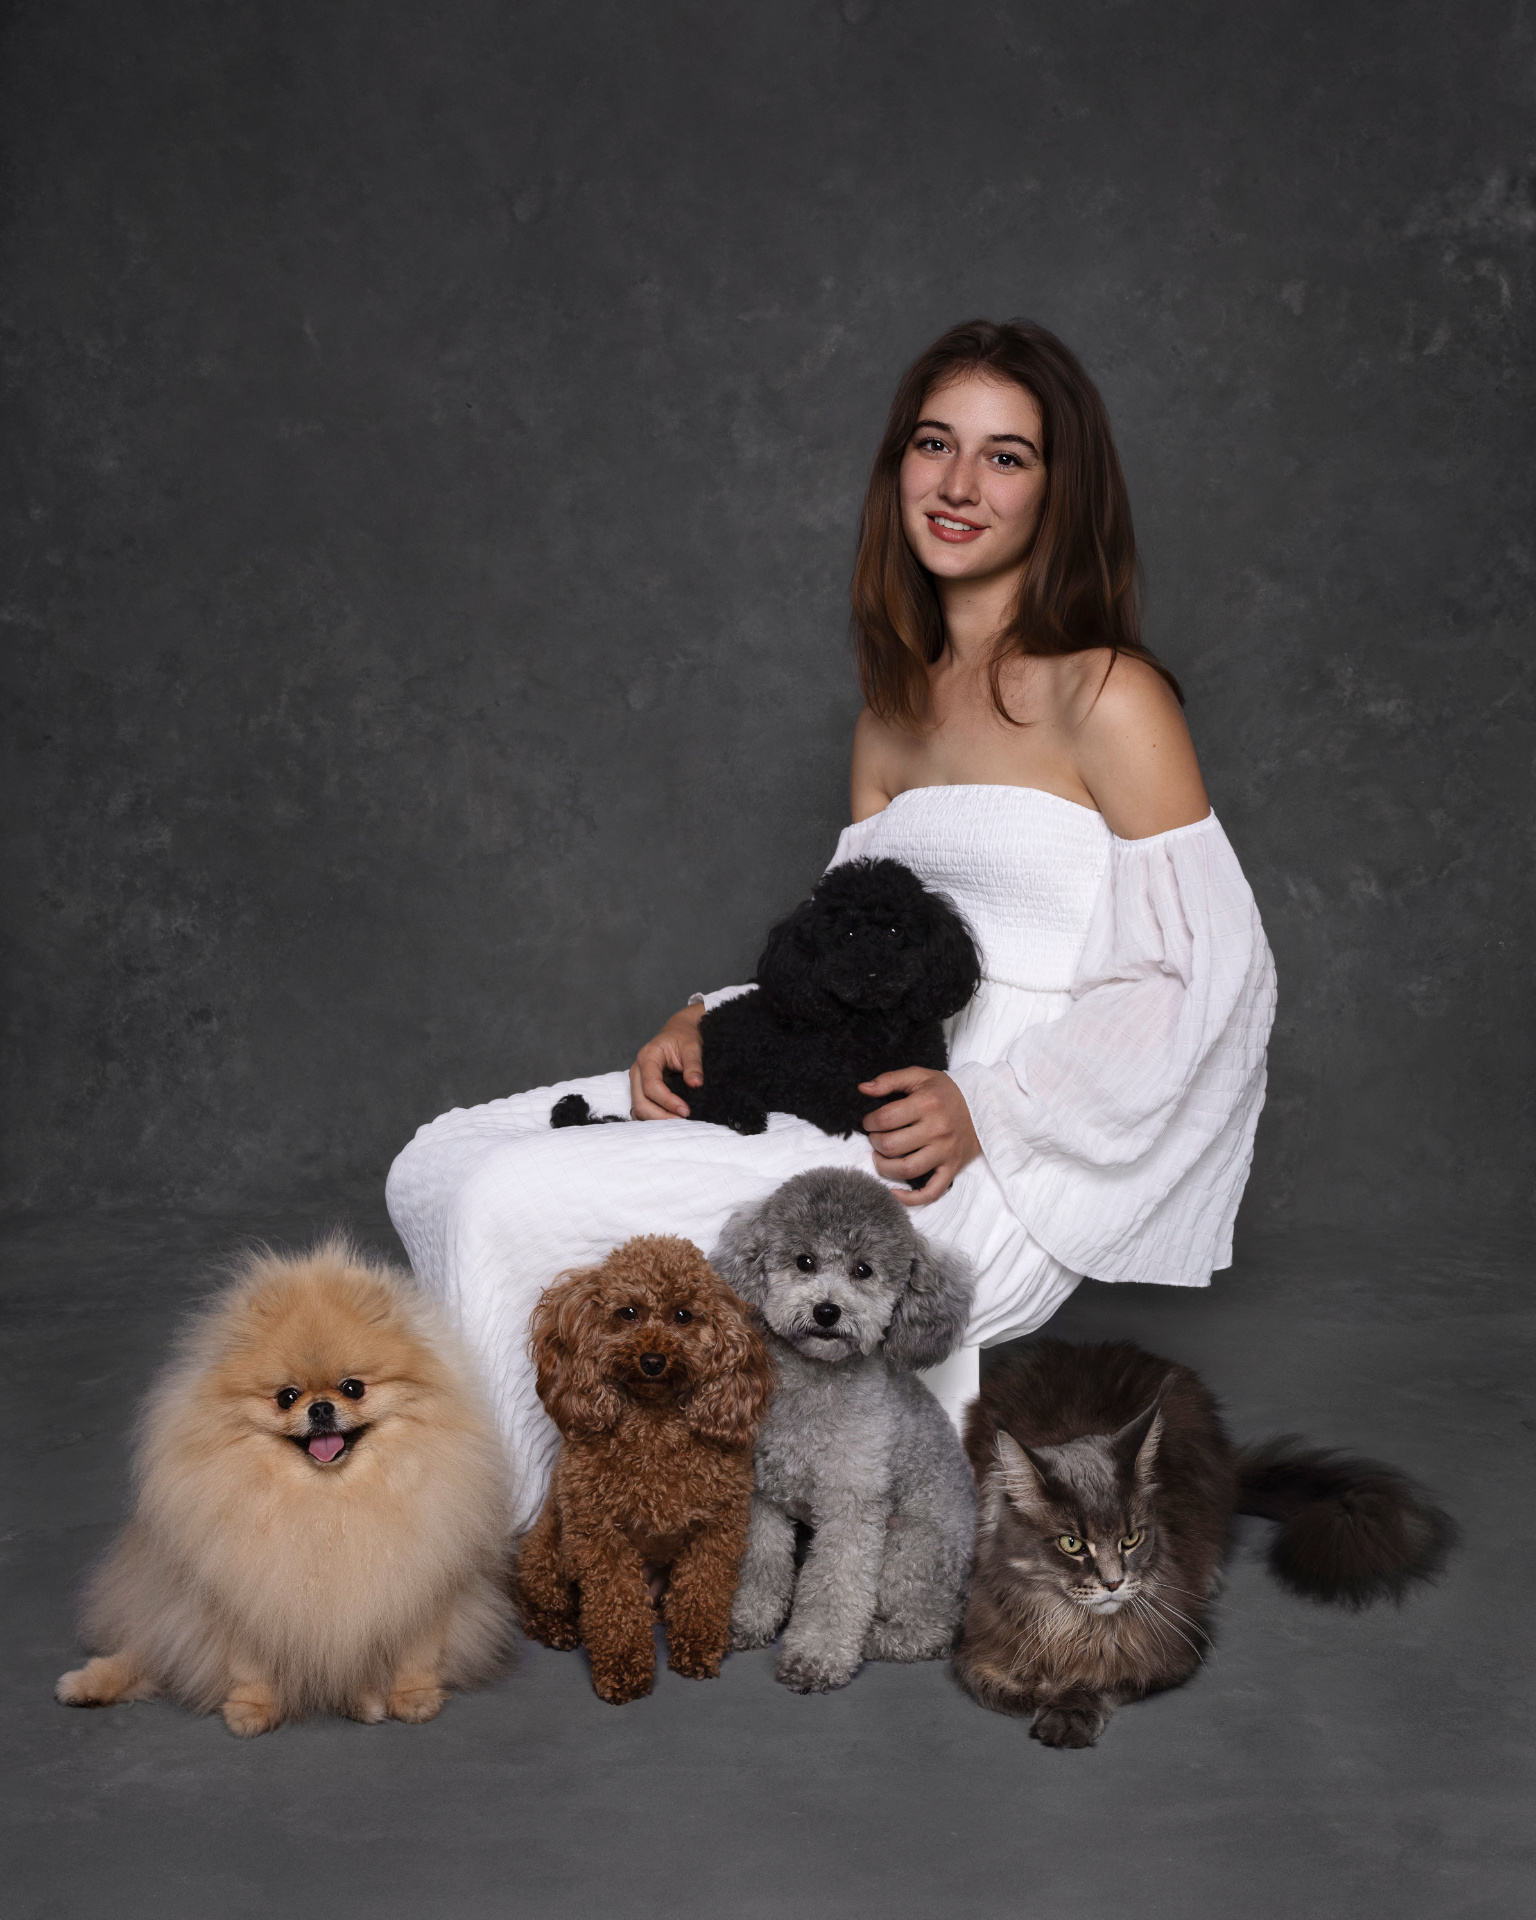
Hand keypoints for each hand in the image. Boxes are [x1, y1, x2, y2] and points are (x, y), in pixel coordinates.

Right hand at [628, 1004, 704, 1118]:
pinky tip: (670, 1119)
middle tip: (683, 1121)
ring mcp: (637, 1081)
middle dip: (661, 1116)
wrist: (679, 1032)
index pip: (651, 1086)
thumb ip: (694, 1065)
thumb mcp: (692, 1046)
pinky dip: (654, 1117)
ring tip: (679, 1122)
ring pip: (638, 1108)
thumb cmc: (684, 1036)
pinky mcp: (641, 1089)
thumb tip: (696, 1084)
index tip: (686, 1111)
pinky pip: (642, 1108)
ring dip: (657, 1120)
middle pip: (641, 1101)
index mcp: (648, 1057)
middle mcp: (638, 1070)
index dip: (667, 1101)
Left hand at [860, 1067, 979, 1205]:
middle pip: (891, 1145)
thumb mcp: (920, 1076)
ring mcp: (946, 1151)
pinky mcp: (953, 1167)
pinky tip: (895, 1192)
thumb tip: (863, 1088)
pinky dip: (912, 1198)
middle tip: (876, 1138)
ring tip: (880, 1158)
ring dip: (885, 1167)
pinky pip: (932, 1191)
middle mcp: (937, 1129)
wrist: (984, 1105)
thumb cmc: (946, 1092)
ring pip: (907, 1169)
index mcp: (927, 1103)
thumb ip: (890, 1080)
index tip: (870, 1122)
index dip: (869, 1122)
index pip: (885, 1119)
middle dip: (875, 1143)